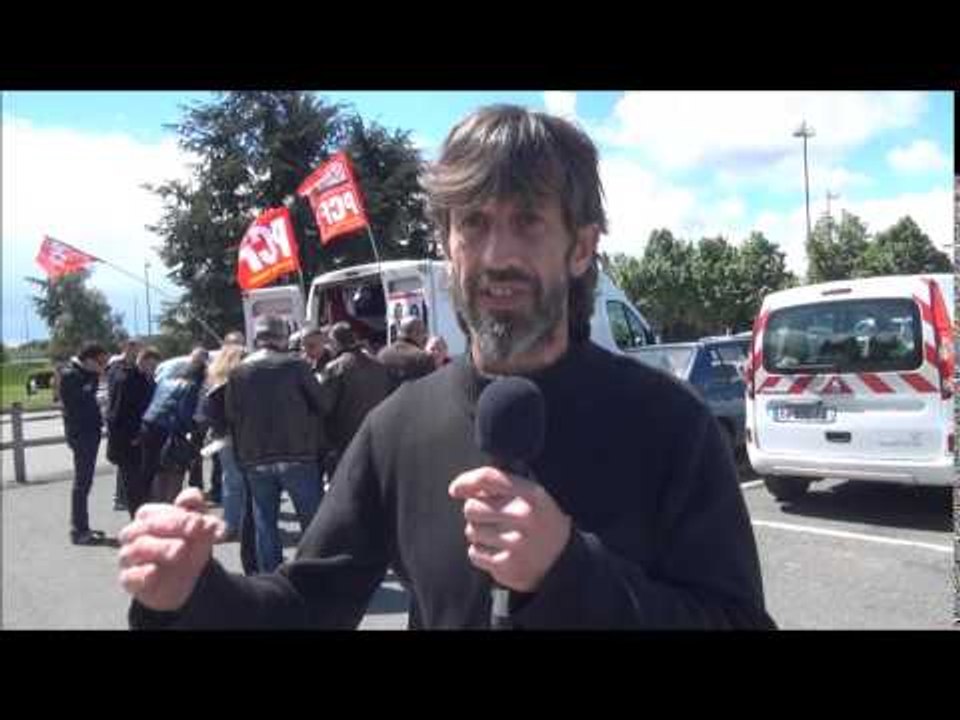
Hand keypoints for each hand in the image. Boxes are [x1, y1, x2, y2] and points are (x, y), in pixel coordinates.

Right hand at [117, 488, 224, 611]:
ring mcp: (130, 558)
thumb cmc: (186, 549)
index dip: (179, 514)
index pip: (156, 509)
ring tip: (181, 550)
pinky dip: (141, 573)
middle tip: (193, 530)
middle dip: (173, 525)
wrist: (181, 582)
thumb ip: (203, 518)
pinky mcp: (129, 580)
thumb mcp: (201, 531)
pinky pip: (130, 576)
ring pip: (137, 547)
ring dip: (161, 547)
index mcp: (149, 517)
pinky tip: (154, 571)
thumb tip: (203, 512)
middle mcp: (135, 534)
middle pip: (147, 525)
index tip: (199, 521)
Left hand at [449, 468, 570, 592]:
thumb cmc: (539, 521)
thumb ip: (500, 485)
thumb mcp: (532, 496)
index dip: (466, 481)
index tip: (456, 489)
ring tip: (499, 536)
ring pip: (471, 531)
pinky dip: (481, 553)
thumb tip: (457, 488)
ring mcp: (515, 543)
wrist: (563, 562)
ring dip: (479, 533)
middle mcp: (524, 516)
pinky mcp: (506, 565)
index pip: (488, 478)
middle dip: (475, 511)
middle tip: (490, 518)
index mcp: (532, 494)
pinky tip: (498, 551)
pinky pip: (474, 553)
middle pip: (471, 507)